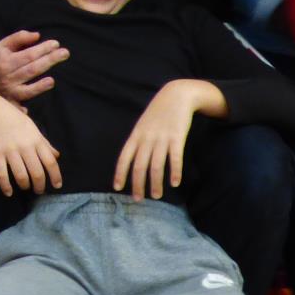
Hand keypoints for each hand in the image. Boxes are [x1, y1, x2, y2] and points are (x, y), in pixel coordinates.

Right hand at [0, 30, 68, 102]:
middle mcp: (8, 76)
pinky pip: (20, 105)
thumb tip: (37, 36)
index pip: (29, 54)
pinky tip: (33, 106)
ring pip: (28, 88)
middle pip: (32, 69)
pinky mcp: (10, 101)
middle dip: (50, 60)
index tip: (56, 43)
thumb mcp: (2, 44)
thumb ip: (18, 38)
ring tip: (53, 79)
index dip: (43, 49)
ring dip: (41, 85)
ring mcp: (9, 90)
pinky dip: (27, 106)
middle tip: (65, 53)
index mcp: (6, 61)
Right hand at [0, 93, 61, 196]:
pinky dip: (6, 186)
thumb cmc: (12, 118)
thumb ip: (44, 142)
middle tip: (39, 190)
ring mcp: (9, 150)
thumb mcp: (31, 127)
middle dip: (39, 186)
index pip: (50, 161)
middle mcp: (25, 146)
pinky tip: (8, 192)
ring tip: (25, 187)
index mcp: (35, 139)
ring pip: (21, 176)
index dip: (55, 176)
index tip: (56, 185)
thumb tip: (57, 156)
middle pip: (37, 172)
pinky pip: (2, 174)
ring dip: (25, 186)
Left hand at [113, 79, 218, 201]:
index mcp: (136, 136)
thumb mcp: (143, 125)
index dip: (120, 173)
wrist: (176, 95)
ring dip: (156, 183)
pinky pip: (175, 158)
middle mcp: (147, 138)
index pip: (124, 157)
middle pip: (139, 166)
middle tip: (139, 199)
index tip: (117, 188)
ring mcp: (162, 138)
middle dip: (138, 184)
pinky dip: (174, 172)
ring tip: (157, 196)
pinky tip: (175, 183)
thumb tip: (133, 161)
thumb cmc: (158, 113)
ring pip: (156, 166)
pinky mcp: (177, 137)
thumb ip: (138, 141)